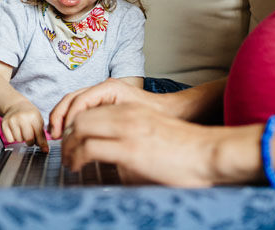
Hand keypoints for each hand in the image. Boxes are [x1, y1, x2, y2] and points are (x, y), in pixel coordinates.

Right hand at [2, 100, 48, 151]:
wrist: (16, 106)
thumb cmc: (29, 114)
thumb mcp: (39, 121)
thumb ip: (42, 136)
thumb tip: (45, 150)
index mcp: (33, 116)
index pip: (38, 135)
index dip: (42, 143)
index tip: (44, 148)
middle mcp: (22, 117)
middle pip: (28, 139)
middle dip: (31, 141)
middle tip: (31, 136)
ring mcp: (12, 120)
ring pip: (19, 140)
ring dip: (22, 139)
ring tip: (22, 131)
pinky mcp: (4, 124)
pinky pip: (10, 139)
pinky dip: (13, 138)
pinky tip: (15, 131)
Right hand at [49, 78, 156, 137]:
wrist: (172, 111)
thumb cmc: (158, 116)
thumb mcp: (136, 121)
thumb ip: (112, 124)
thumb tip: (90, 137)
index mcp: (110, 88)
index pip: (80, 101)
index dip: (69, 120)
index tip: (65, 138)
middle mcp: (103, 87)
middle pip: (71, 98)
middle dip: (60, 117)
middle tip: (55, 137)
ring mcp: (101, 93)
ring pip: (72, 103)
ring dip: (62, 119)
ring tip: (57, 136)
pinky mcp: (101, 102)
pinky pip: (80, 109)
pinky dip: (71, 120)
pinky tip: (68, 134)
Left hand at [61, 103, 244, 186]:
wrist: (209, 153)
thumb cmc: (184, 149)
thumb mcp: (151, 132)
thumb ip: (128, 136)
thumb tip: (113, 158)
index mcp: (131, 108)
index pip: (89, 108)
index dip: (73, 124)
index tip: (70, 140)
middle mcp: (126, 114)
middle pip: (80, 117)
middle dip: (67, 135)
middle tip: (65, 153)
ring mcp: (127, 130)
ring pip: (80, 130)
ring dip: (69, 148)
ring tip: (69, 162)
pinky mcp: (129, 150)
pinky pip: (89, 149)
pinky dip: (77, 157)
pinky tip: (77, 166)